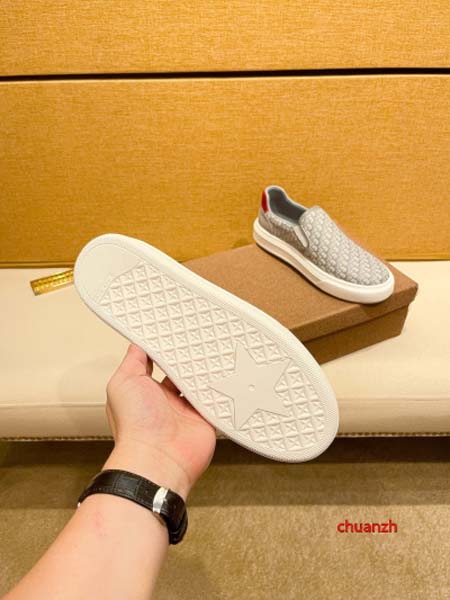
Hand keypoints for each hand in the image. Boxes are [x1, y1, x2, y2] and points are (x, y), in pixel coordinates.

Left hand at [103, 344, 215, 498]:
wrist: (158, 459)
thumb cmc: (134, 427)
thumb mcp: (124, 382)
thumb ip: (133, 362)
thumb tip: (137, 345)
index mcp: (145, 392)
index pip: (158, 365)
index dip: (165, 351)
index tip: (174, 335)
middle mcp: (166, 402)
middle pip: (182, 374)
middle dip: (189, 361)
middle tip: (199, 341)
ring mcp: (186, 412)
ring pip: (199, 385)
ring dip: (205, 374)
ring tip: (213, 354)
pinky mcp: (204, 420)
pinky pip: (215, 401)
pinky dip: (219, 391)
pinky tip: (223, 376)